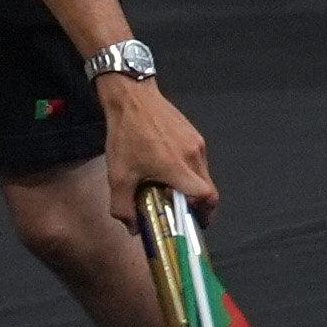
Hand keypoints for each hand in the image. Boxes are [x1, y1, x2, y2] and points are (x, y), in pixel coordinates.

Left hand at [100, 71, 218, 213]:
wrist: (132, 98)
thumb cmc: (126, 135)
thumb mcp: (118, 176)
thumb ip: (123, 208)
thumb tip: (134, 228)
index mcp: (177, 167)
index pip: (206, 196)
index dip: (205, 213)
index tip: (196, 222)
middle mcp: (193, 155)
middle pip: (208, 187)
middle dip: (198, 204)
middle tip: (182, 211)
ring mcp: (196, 142)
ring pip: (203, 173)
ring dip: (193, 186)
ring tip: (171, 189)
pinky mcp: (194, 133)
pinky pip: (198, 159)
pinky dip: (189, 170)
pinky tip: (168, 168)